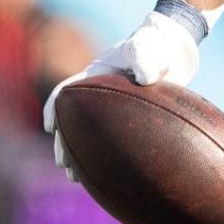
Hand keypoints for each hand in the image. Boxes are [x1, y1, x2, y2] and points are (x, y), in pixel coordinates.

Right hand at [42, 10, 200, 181]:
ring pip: (88, 135)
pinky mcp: (127, 119)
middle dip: (64, 143)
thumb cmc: (156, 45)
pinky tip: (107, 175)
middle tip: (63, 165)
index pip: (66, 91)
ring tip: (74, 177)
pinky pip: (110, 140)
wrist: (173, 50)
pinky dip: (105, 157)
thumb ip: (145, 58)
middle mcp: (98, 92)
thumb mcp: (149, 47)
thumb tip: (145, 78)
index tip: (51, 127)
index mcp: (95, 74)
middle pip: (72, 121)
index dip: (54, 108)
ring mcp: (112, 107)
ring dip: (79, 154)